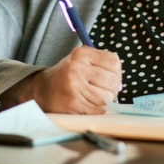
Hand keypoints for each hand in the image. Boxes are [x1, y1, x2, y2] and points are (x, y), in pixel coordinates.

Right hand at [5, 46, 121, 114]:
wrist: (43, 89)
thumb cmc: (67, 75)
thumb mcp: (81, 60)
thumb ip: (101, 63)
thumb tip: (120, 81)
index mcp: (81, 54)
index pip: (114, 62)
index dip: (117, 72)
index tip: (111, 77)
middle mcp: (77, 68)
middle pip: (112, 81)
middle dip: (113, 89)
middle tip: (105, 90)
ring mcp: (74, 86)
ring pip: (106, 97)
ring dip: (105, 101)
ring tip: (96, 98)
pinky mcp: (73, 102)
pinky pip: (98, 109)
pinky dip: (98, 109)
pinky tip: (90, 105)